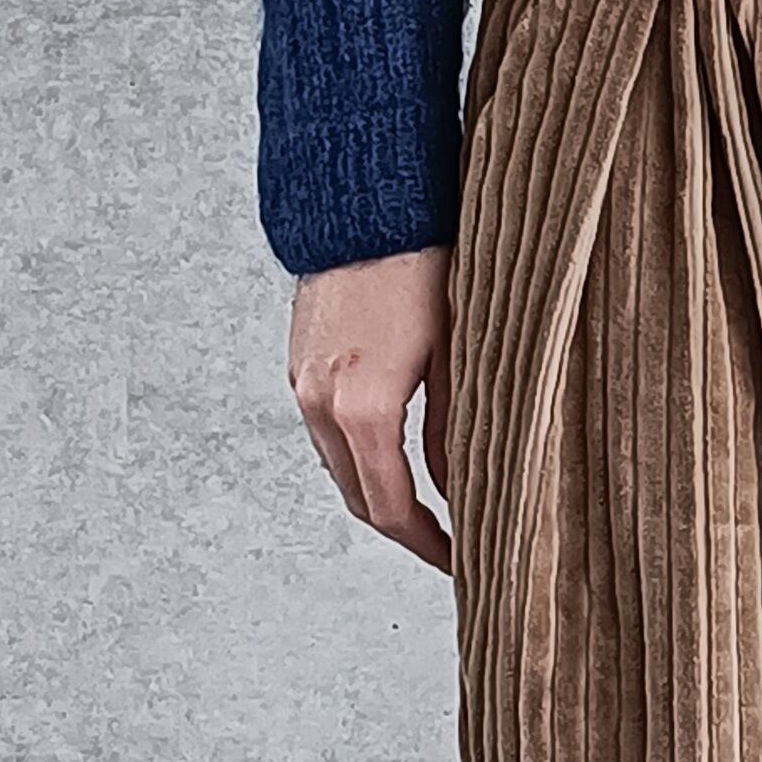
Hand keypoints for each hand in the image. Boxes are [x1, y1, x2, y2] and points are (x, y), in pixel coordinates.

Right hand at [287, 246, 455, 574]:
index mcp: (364, 408)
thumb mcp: (458, 352)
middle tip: (446, 546)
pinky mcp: (299, 361)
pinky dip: (357, 454)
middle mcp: (320, 403)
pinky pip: (325, 430)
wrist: (363, 198)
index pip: (391, 508)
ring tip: (427, 504)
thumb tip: (462, 491)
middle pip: (358, 497)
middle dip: (402, 528)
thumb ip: (456, 431)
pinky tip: (393, 451)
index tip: (458, 563)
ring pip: (338, 465)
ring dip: (377, 491)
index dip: (426, 545)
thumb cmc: (424, 262)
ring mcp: (303, 382)